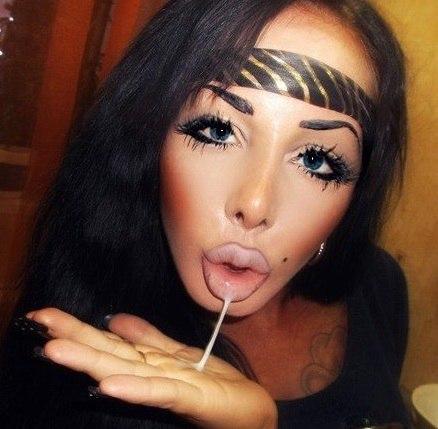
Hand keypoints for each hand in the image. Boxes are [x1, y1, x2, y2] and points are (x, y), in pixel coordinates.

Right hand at [25, 308, 276, 428]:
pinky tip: (108, 383)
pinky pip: (158, 391)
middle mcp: (150, 373)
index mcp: (148, 361)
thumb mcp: (178, 353)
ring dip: (90, 361)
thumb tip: (115, 319)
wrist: (249, 408)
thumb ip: (148, 337)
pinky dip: (133, 388)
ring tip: (56, 349)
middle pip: (108, 353)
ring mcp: (167, 386)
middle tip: (38, 322)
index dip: (76, 327)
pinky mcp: (188, 397)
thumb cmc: (212, 381)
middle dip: (73, 338)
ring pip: (124, 370)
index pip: (107, 341)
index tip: (44, 314)